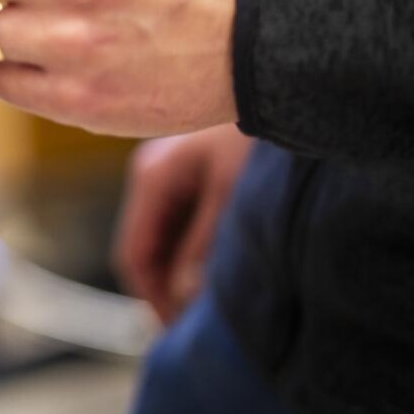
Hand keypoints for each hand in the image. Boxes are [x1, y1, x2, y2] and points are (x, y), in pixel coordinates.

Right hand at [114, 124, 254, 323]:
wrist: (279, 81)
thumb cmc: (259, 134)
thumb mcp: (232, 194)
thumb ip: (204, 248)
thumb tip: (184, 298)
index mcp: (151, 177)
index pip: (134, 255)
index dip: (154, 299)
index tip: (180, 332)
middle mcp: (152, 172)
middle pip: (147, 247)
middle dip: (168, 288)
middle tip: (198, 326)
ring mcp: (171, 169)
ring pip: (165, 236)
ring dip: (184, 270)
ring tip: (214, 302)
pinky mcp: (194, 168)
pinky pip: (183, 220)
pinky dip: (195, 249)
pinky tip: (221, 266)